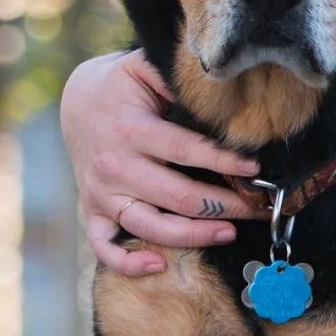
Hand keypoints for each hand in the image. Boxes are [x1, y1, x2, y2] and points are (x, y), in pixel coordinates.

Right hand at [62, 50, 261, 275]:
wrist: (75, 102)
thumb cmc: (124, 86)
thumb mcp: (145, 69)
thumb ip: (178, 79)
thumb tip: (223, 85)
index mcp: (130, 130)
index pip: (185, 151)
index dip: (223, 161)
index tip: (256, 168)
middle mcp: (115, 166)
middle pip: (177, 196)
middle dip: (225, 205)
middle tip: (260, 208)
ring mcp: (102, 193)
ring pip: (150, 226)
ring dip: (194, 235)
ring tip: (230, 232)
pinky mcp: (93, 210)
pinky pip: (105, 246)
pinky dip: (127, 262)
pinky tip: (157, 266)